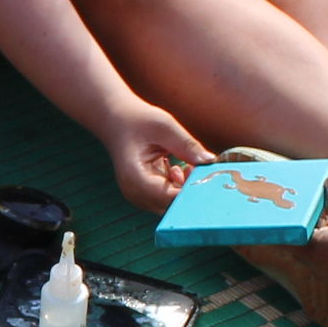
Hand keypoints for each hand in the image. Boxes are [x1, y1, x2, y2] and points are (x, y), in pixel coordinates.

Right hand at [99, 97, 206, 214]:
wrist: (116, 120)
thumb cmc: (137, 120)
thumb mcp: (165, 127)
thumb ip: (188, 146)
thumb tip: (211, 162)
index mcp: (135, 178)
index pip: (170, 198)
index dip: (191, 190)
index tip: (207, 176)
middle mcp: (135, 193)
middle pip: (171, 206)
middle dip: (189, 190)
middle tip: (198, 168)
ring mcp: (138, 196)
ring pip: (170, 205)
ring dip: (184, 189)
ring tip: (186, 166)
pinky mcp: (144, 193)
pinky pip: (166, 199)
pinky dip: (177, 187)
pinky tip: (176, 169)